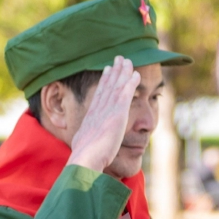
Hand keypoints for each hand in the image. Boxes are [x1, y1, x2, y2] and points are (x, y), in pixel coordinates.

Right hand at [68, 56, 139, 172]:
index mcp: (91, 116)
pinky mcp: (117, 114)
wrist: (86, 157)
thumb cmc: (84, 158)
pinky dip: (131, 83)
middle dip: (113, 71)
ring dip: (123, 72)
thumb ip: (86, 143)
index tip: (107, 70)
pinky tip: (136, 74)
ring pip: (117, 86)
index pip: (99, 94)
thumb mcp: (82, 146)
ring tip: (127, 61)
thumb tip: (83, 148)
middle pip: (107, 86)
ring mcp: (108, 110)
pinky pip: (125, 93)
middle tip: (118, 59)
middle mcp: (98, 110)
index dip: (104, 81)